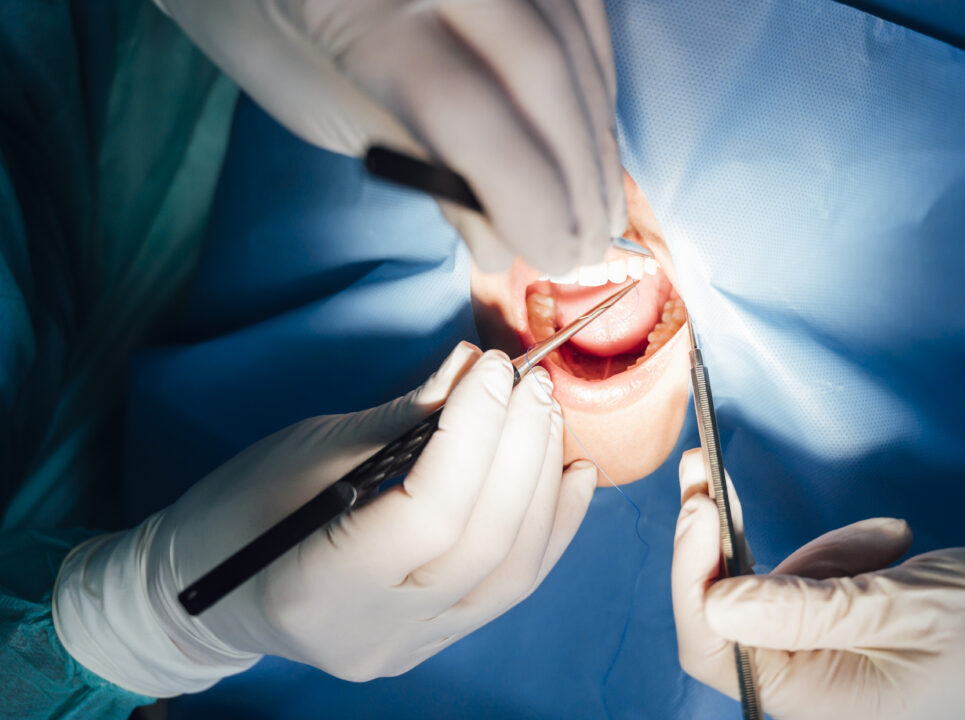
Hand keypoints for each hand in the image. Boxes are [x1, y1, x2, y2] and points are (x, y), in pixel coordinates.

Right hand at [54, 342, 597, 694]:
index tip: (493, 369)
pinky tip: (573, 472)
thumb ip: (401, 419)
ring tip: (548, 417)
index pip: (427, 514)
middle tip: (531, 383)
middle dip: (520, 451)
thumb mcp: (304, 451)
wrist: (208, 590)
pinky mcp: (438, 640)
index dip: (473, 433)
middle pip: (483, 544)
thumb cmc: (236, 510)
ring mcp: (412, 647)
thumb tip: (476, 367)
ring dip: (543, 485)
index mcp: (318, 589)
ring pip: (512, 572)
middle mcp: (374, 635)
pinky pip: (513, 586)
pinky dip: (551, 525)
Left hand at [156, 0, 624, 273]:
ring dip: (598, 129)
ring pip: (572, 33)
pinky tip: (595, 129)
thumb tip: (498, 240)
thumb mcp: (310, 102)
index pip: (466, 113)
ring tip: (602, 203)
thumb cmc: (261, 17)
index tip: (553, 256)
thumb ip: (408, 160)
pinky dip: (597, 71)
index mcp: (357, 7)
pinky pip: (580, 4)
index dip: (526, 195)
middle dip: (578, 170)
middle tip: (589, 246)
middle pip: (538, 70)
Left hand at [671, 449, 964, 719]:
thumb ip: (809, 606)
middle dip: (720, 542)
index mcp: (816, 701)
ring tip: (891, 541)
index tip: (697, 506)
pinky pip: (811, 594)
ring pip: (772, 594)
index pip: (712, 644)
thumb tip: (717, 599)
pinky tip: (892, 547)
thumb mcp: (908, 608)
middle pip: (727, 612)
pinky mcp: (842, 647)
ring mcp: (824, 671)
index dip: (691, 573)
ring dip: (815, 554)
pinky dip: (840, 563)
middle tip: (709, 470)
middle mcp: (809, 694)